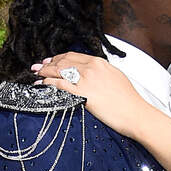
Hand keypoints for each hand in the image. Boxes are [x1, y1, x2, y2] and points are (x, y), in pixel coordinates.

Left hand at [33, 53, 148, 137]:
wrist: (135, 113)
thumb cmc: (128, 100)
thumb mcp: (116, 78)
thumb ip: (102, 73)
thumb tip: (92, 74)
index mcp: (100, 63)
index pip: (74, 56)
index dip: (60, 57)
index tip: (52, 60)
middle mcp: (91, 68)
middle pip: (63, 61)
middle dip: (48, 63)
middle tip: (39, 66)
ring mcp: (86, 80)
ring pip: (59, 71)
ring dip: (44, 71)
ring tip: (36, 73)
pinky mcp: (82, 93)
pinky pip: (60, 84)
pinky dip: (48, 82)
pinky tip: (42, 83)